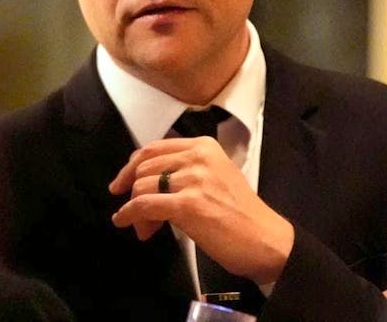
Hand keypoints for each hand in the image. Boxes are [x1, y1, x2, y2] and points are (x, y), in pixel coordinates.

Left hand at [108, 136, 293, 283]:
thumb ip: (184, 172)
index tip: (121, 183)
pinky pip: (144, 205)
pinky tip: (126, 223)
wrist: (265, 239)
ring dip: (135, 210)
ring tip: (146, 229)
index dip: (131, 167)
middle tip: (139, 216)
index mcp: (204, 146)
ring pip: (141, 187)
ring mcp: (193, 179)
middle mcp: (198, 157)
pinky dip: (129, 215)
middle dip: (134, 193)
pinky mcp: (188, 204)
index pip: (153, 149)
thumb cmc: (241, 214)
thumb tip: (145, 184)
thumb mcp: (215, 177)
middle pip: (144, 168)